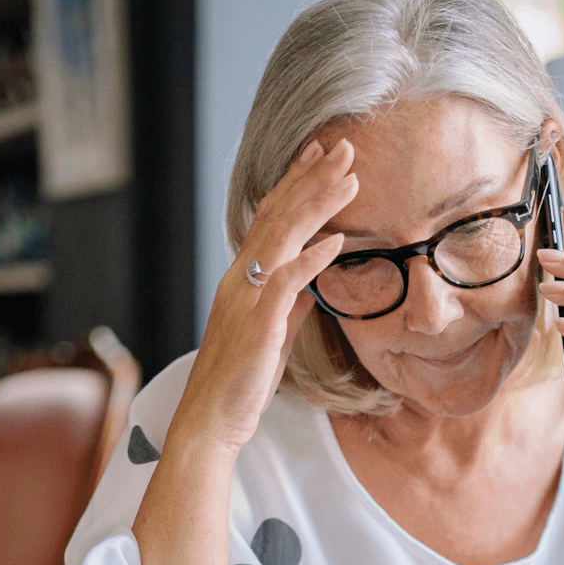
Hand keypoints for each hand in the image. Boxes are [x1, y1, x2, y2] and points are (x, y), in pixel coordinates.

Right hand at [174, 138, 357, 454]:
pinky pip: (285, 282)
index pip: (269, 218)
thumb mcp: (273, 333)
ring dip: (318, 206)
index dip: (293, 183)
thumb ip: (290, 304)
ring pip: (282, 238)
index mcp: (243, 278)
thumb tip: (313, 283)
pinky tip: (336, 242)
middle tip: (342, 146)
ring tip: (350, 179)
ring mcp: (247, 298)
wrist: (213, 417)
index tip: (318, 155)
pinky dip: (310, 259)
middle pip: (277, 216)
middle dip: (311, 178)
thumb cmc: (242, 379)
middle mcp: (240, 279)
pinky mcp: (259, 324)